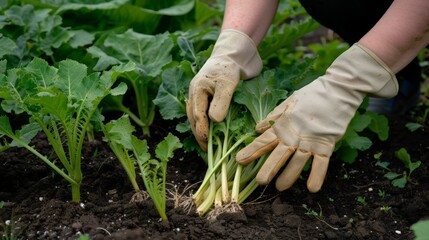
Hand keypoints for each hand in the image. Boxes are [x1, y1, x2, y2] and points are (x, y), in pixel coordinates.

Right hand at [187, 29, 261, 150]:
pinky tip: (215, 132)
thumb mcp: (227, 84)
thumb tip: (213, 122)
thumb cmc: (231, 66)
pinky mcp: (214, 98)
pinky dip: (210, 124)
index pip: (197, 115)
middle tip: (206, 149)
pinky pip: (208, 113)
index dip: (201, 131)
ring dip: (203, 130)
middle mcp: (198, 94)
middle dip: (200, 134)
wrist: (237, 52)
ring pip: (200, 117)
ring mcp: (205, 96)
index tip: (205, 143)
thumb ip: (220, 102)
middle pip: (194, 118)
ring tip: (209, 144)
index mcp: (197, 90)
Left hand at [236, 44, 398, 191]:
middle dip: (268, 168)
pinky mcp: (326, 144)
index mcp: (283, 124)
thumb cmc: (312, 95)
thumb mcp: (289, 102)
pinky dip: (317, 175)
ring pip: (298, 161)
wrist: (338, 90)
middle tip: (259, 182)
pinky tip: (312, 188)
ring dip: (289, 175)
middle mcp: (295, 134)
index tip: (239, 161)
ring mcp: (310, 140)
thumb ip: (273, 117)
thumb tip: (257, 128)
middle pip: (279, 154)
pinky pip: (322, 163)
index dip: (251, 151)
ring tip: (280, 187)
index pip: (264, 141)